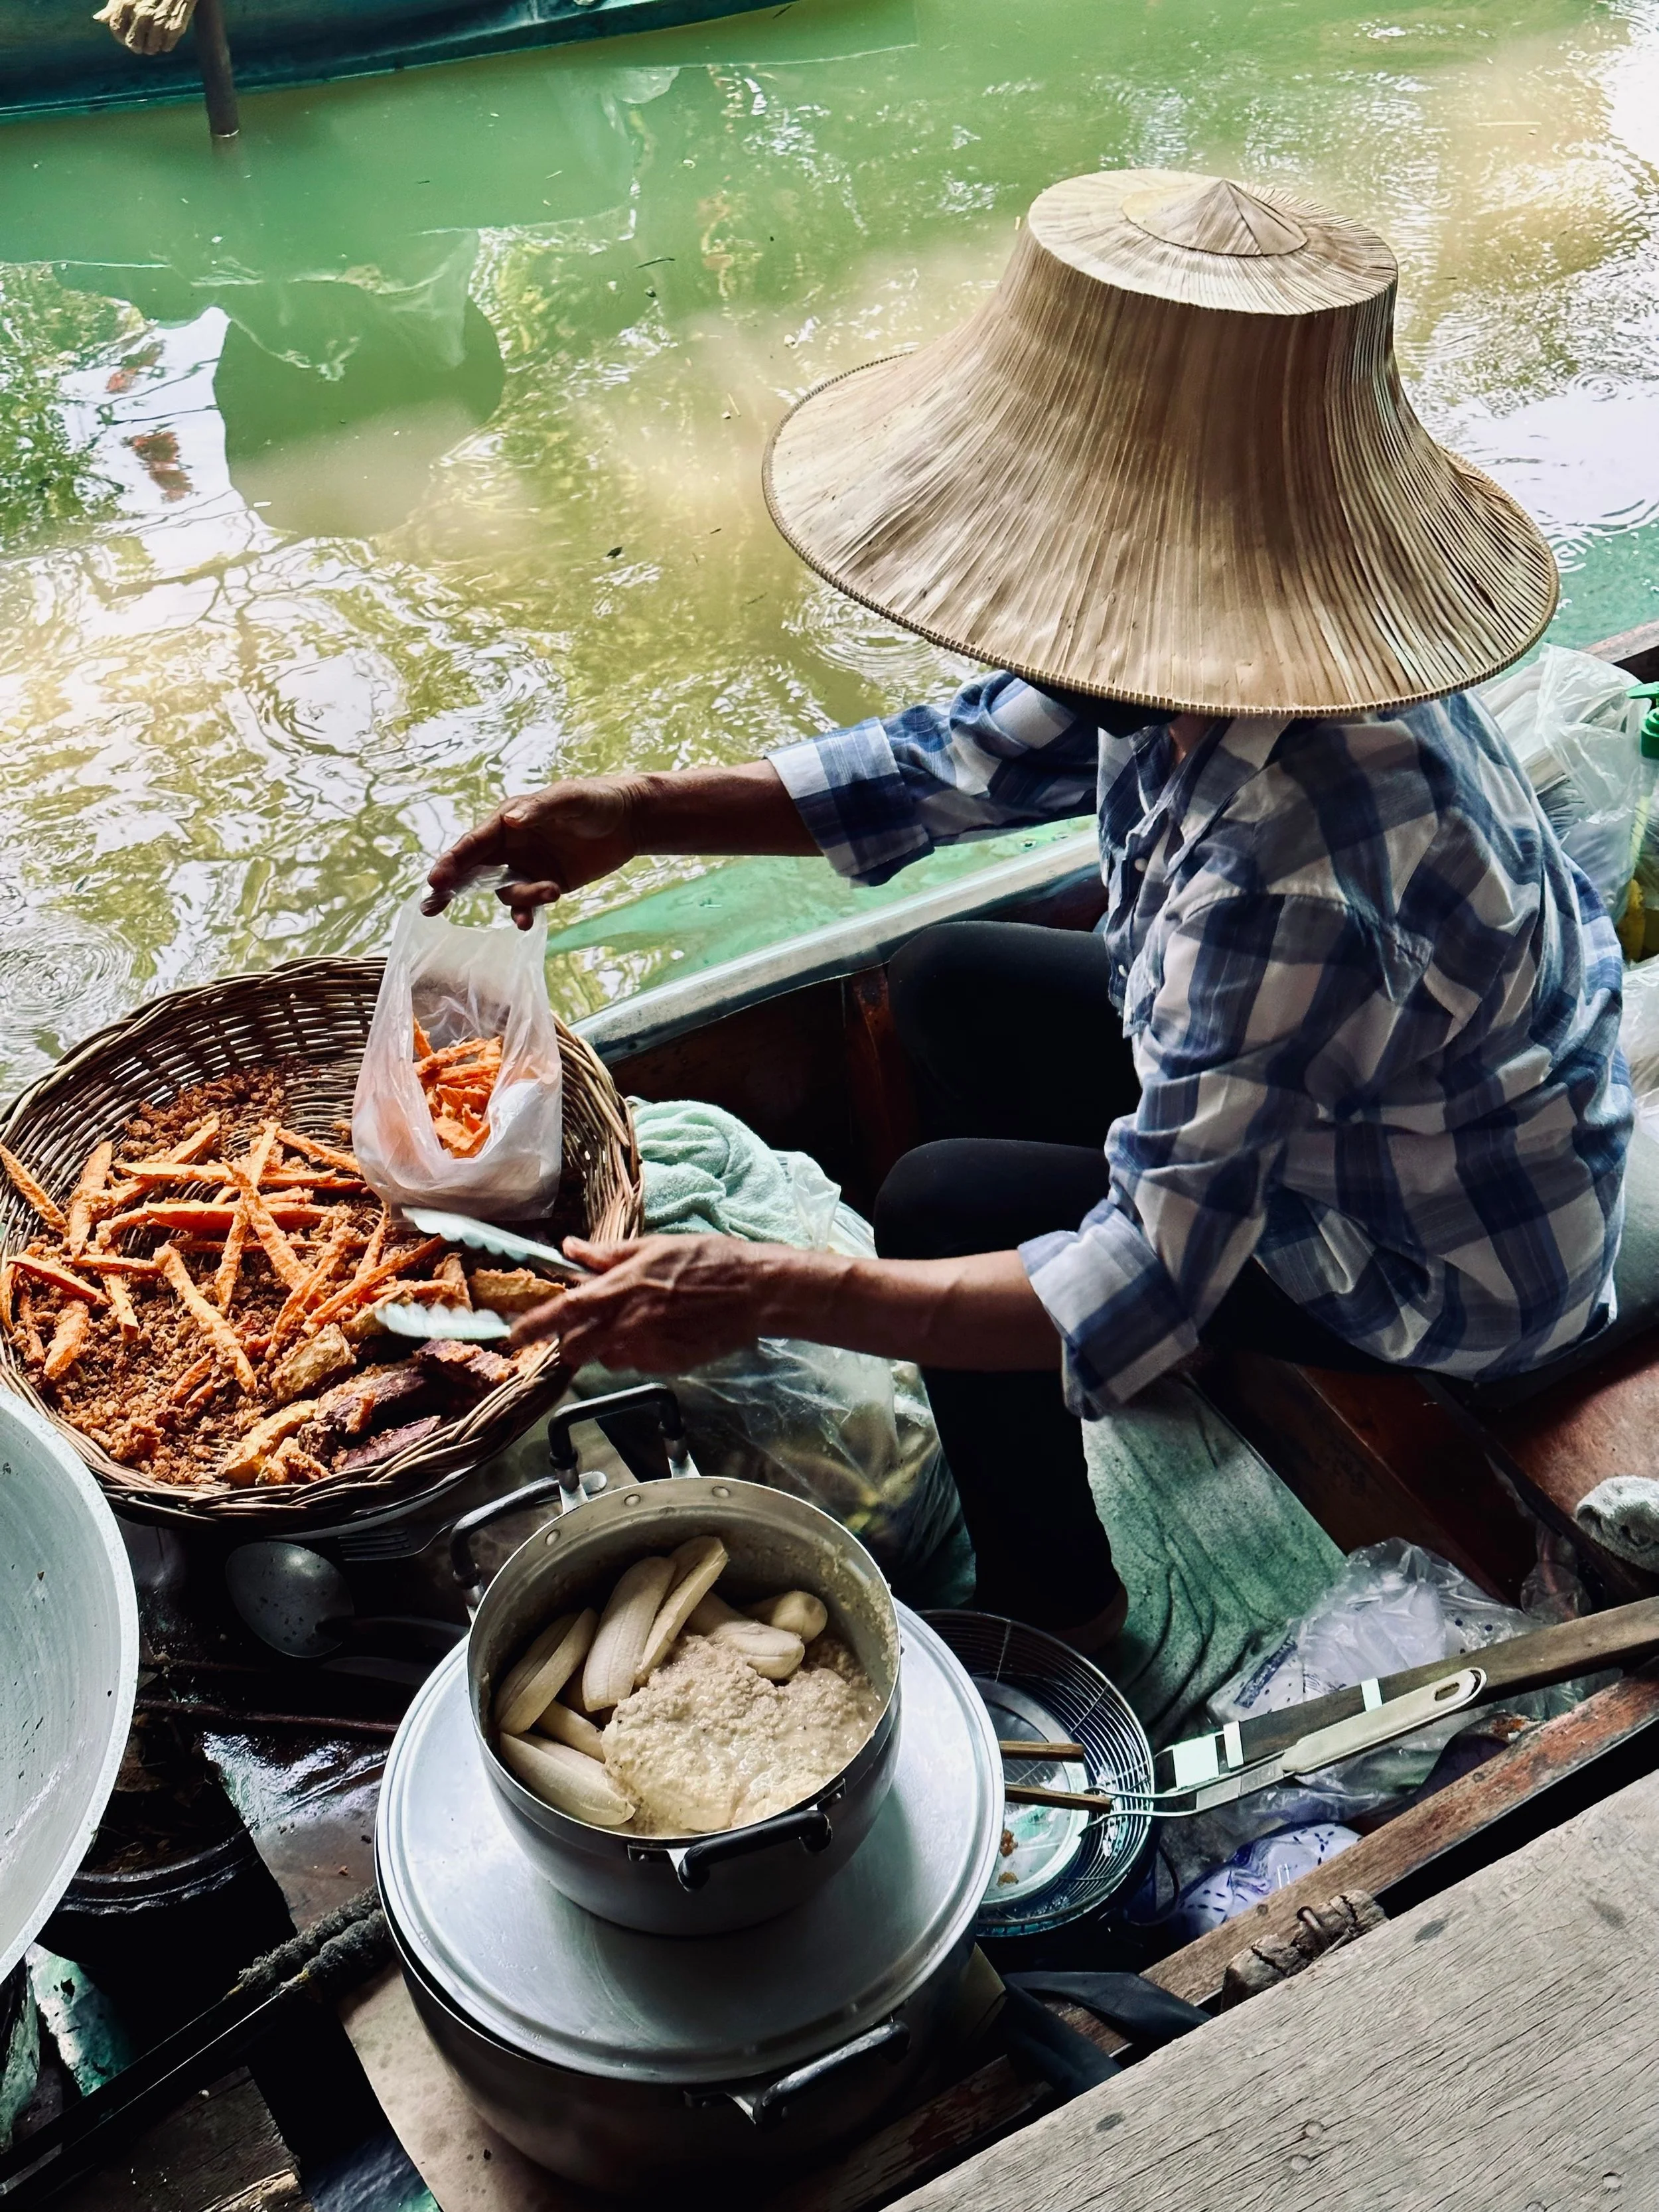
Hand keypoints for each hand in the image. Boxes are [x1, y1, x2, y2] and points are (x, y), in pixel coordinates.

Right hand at [423, 777, 644, 927]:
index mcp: (508, 820)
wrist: (630, 821)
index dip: (452, 861)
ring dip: (521, 898)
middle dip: (452, 888)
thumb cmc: (596, 800)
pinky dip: (526, 913)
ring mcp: (528, 867)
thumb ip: (539, 810)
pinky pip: (528, 904)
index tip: (435, 881)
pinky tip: (528, 923)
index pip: (473, 843)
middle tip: (431, 907)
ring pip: (506, 892)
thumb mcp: (569, 799)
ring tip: (552, 890)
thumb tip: (510, 820)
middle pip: (473, 870)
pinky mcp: (547, 884)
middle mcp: (511, 845)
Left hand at [508, 1234, 825, 1371]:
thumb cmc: (707, 1260)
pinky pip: (639, 1364)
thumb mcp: (654, 1247)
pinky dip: (640, 1351)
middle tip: (587, 1325)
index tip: (511, 1335)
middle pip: (577, 1348)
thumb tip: (571, 1248)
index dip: (533, 1326)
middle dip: (573, 1341)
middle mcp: (628, 1325)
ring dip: (609, 1345)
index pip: (564, 1313)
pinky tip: (663, 1330)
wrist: (754, 1291)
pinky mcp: (669, 1366)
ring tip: (637, 1321)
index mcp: (621, 1290)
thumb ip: (608, 1255)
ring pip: (608, 1358)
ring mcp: (649, 1349)